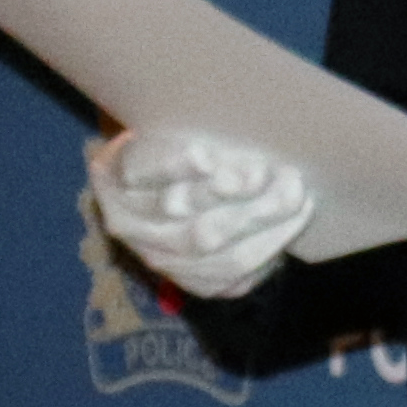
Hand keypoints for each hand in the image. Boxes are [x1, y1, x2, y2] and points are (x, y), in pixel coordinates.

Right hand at [88, 126, 313, 300]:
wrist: (187, 188)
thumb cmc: (181, 141)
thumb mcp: (171, 123)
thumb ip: (187, 130)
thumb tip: (217, 149)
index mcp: (111, 174)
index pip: (138, 170)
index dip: (173, 166)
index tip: (206, 157)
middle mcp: (126, 223)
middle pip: (175, 209)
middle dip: (233, 195)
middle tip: (275, 174)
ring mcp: (158, 258)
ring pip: (209, 245)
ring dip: (260, 219)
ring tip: (295, 193)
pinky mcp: (194, 282)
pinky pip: (232, 274)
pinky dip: (268, 245)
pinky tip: (294, 221)